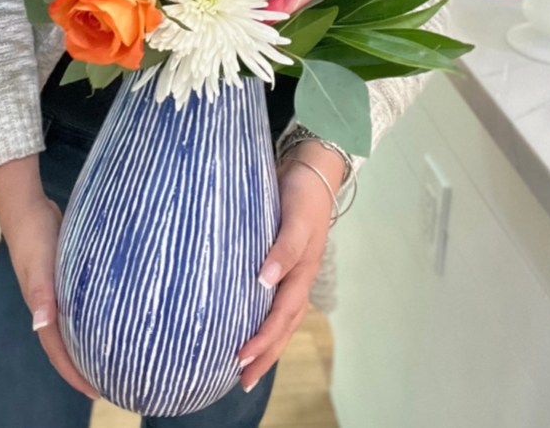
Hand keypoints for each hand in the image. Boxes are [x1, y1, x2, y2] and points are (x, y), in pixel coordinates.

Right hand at [0, 156, 98, 399]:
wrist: (26, 204)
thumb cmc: (34, 234)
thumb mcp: (39, 264)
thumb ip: (41, 294)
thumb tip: (41, 326)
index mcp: (41, 307)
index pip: (58, 350)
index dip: (75, 373)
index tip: (98, 392)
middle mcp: (47, 304)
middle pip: (65, 344)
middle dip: (84, 366)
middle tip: (112, 382)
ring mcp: (54, 289)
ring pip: (72, 325)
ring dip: (88, 342)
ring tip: (112, 356)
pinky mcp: (63, 274)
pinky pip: (78, 304)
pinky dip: (90, 316)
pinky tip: (109, 314)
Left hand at [237, 142, 342, 391]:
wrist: (309, 169)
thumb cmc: (302, 193)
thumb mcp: (296, 218)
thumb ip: (283, 248)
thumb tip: (264, 281)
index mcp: (301, 273)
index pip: (280, 317)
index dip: (262, 340)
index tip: (239, 359)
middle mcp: (296, 278)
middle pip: (281, 326)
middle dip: (263, 355)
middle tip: (241, 381)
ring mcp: (290, 272)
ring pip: (278, 317)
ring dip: (263, 342)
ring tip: (243, 365)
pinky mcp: (279, 261)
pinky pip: (271, 299)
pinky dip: (260, 317)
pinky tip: (243, 322)